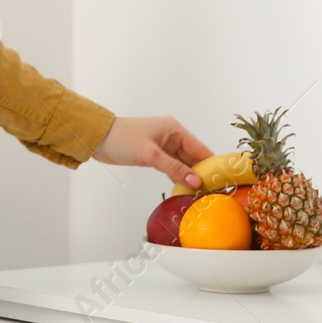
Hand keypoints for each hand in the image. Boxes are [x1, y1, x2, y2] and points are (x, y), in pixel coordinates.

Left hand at [91, 115, 214, 190]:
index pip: (200, 148)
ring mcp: (163, 146)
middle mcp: (171, 136)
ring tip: (202, 193)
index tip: (223, 180)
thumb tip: (196, 181)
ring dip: (190, 176)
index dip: (212, 164)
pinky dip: (178, 176)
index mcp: (174, 129)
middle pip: (193, 157)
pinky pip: (172, 166)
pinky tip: (184, 187)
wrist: (98, 138)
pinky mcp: (155, 154)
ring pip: (183, 163)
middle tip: (214, 191)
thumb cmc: (122, 139)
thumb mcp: (150, 154)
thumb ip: (174, 168)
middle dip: (202, 173)